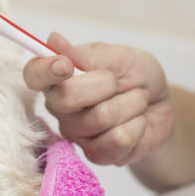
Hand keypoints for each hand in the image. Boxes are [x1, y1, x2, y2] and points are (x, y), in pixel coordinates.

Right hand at [24, 33, 174, 165]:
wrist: (160, 105)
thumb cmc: (136, 75)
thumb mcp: (118, 56)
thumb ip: (86, 55)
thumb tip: (52, 40)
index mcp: (57, 76)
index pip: (33, 75)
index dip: (44, 71)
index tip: (66, 65)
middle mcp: (59, 106)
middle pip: (65, 99)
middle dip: (104, 85)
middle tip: (117, 82)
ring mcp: (76, 133)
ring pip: (100, 118)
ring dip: (130, 104)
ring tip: (134, 101)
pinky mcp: (96, 154)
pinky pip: (117, 141)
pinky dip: (137, 127)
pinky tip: (136, 123)